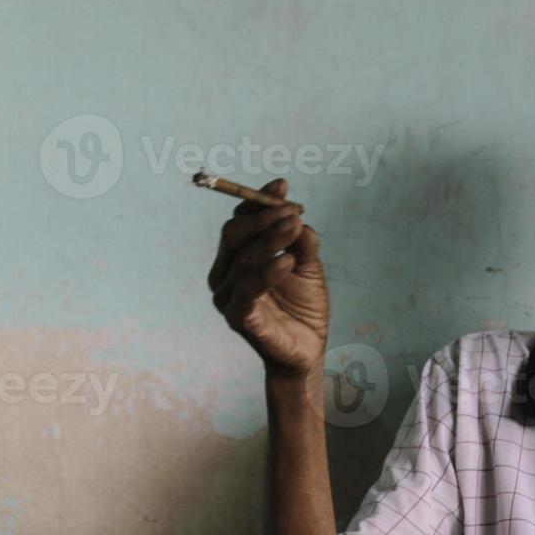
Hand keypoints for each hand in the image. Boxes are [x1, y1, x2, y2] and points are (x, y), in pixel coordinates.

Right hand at [207, 178, 328, 377]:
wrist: (308, 349)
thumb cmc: (303, 307)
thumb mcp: (309, 268)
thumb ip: (302, 243)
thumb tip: (298, 218)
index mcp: (237, 257)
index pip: (241, 221)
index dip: (258, 201)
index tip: (282, 184)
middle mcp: (226, 273)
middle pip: (234, 235)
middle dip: (263, 218)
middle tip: (290, 210)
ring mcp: (228, 296)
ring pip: (243, 259)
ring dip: (270, 239)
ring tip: (294, 226)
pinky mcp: (238, 317)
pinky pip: (248, 290)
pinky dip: (267, 273)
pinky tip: (287, 261)